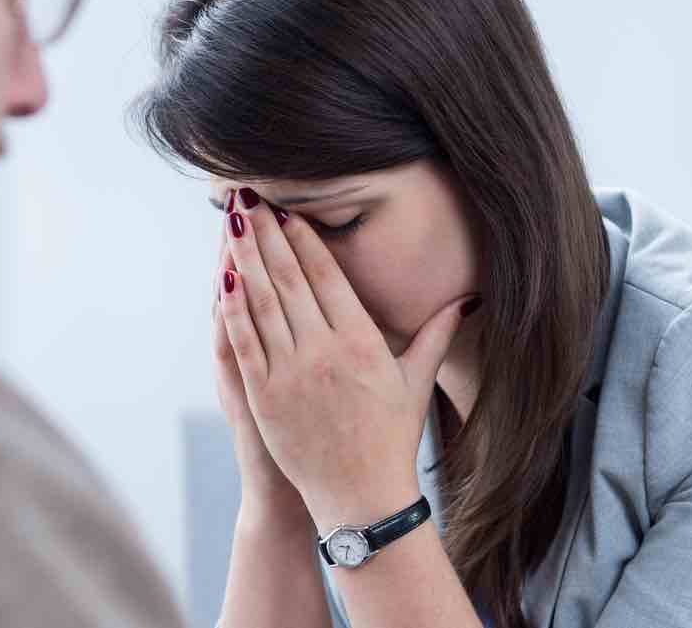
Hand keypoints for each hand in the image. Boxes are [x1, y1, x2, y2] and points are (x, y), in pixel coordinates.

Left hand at [218, 188, 480, 530]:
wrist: (361, 496)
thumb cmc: (390, 438)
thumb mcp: (416, 383)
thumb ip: (436, 335)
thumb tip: (467, 300)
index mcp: (362, 341)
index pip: (328, 276)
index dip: (304, 239)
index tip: (288, 210)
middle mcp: (325, 350)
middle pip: (290, 278)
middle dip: (268, 233)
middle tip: (250, 196)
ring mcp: (291, 372)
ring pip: (262, 302)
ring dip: (244, 258)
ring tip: (232, 222)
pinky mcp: (264, 396)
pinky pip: (244, 342)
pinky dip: (232, 309)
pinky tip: (223, 278)